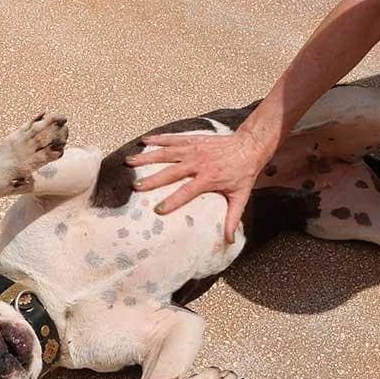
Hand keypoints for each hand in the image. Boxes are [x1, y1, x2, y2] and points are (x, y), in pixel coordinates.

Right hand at [125, 129, 270, 242]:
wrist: (249, 146)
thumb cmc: (244, 173)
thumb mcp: (240, 197)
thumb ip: (232, 218)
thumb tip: (229, 240)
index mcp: (208, 179)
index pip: (187, 192)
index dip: (173, 201)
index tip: (158, 210)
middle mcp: (198, 163)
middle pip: (171, 172)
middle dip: (152, 180)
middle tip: (135, 186)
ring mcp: (194, 150)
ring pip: (167, 153)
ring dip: (147, 157)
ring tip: (130, 161)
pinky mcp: (193, 140)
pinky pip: (173, 139)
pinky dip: (158, 139)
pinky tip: (144, 141)